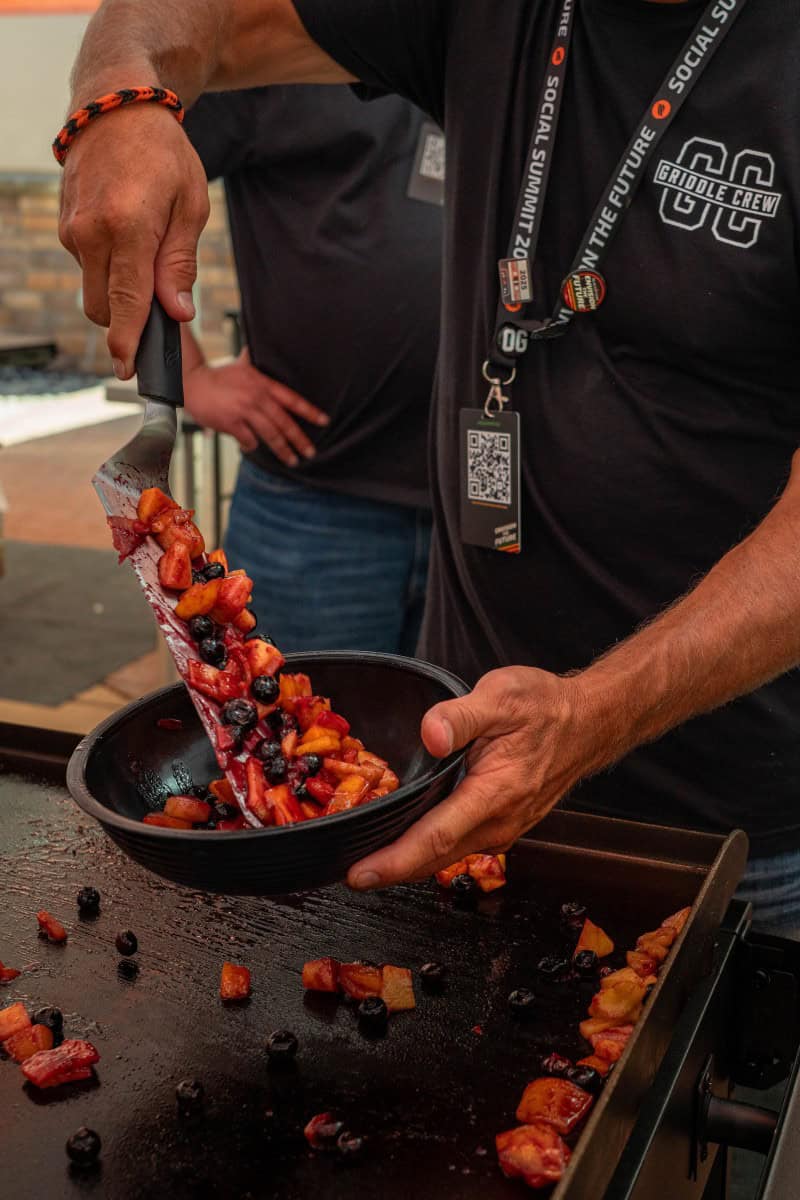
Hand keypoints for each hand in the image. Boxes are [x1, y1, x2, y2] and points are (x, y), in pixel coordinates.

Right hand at [59, 105, 209, 377]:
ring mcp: (72, 230)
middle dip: (126, 321)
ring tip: (149, 252)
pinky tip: (129, 237)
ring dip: (119, 291)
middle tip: (159, 311)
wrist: (115, 106)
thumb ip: (180, 263)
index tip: (128, 370)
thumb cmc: (163, 155)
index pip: (125, 302)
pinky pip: (88, 267)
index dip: (126, 342)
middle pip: (102, 309)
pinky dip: (110, 268)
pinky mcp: (65, 227)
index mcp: (127, 228)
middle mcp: (91, 233)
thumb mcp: (191, 205)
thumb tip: (177, 312)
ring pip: (93, 290)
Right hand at [184, 347, 328, 463]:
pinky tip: (250, 446)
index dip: (309, 411)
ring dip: (283, 450)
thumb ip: (254, 361)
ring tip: (292, 460)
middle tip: (311, 452)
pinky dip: (251, 445)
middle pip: (284, 422)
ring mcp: (244, 410)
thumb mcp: (242, 366)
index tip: (324, 421)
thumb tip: (260, 346)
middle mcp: (256, 396)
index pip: (292, 399)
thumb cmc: (218, 377)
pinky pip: (248, 440)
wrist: (192, 383)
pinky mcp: (231, 422)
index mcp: (263, 383)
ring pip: (270, 434)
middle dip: (300, 440)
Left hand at [346, 666, 602, 889]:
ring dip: (406, 862)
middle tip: (343, 874)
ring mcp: (502, 830)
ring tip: (365, 859)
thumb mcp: (501, 696)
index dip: (393, 861)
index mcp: (493, 794)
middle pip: (433, 859)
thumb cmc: (545, 708)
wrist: (588, 723)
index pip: (434, 838)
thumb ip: (460, 716)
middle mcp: (498, 823)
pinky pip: (457, 846)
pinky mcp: (502, 826)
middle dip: (388, 870)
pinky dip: (427, 850)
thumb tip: (430, 735)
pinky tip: (404, 840)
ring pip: (445, 856)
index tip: (357, 875)